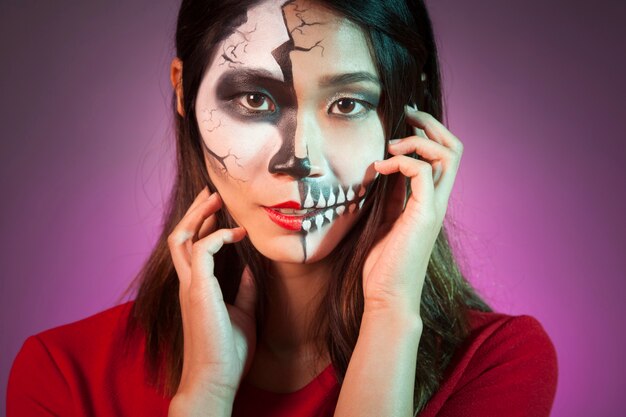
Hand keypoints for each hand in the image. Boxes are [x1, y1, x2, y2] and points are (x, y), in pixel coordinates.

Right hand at [167, 187, 257, 414]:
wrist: (215, 379)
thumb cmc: (227, 351)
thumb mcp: (243, 312)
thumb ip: (243, 288)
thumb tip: (248, 266)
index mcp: (195, 288)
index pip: (192, 248)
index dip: (204, 226)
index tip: (221, 211)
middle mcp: (187, 284)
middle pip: (181, 237)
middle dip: (196, 212)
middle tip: (212, 193)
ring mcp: (189, 286)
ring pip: (182, 238)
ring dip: (198, 215)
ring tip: (215, 198)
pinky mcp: (198, 290)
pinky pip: (202, 251)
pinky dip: (217, 237)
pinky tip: (236, 234)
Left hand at [362, 106, 463, 317]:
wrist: (387, 297)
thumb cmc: (384, 264)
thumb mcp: (386, 219)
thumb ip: (393, 194)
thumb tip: (385, 169)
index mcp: (430, 200)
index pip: (443, 156)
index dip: (427, 133)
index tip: (403, 122)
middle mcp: (438, 200)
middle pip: (454, 148)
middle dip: (430, 124)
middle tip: (405, 115)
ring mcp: (434, 207)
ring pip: (448, 155)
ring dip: (418, 140)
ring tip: (390, 146)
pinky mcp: (424, 215)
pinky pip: (423, 172)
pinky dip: (402, 161)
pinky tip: (380, 168)